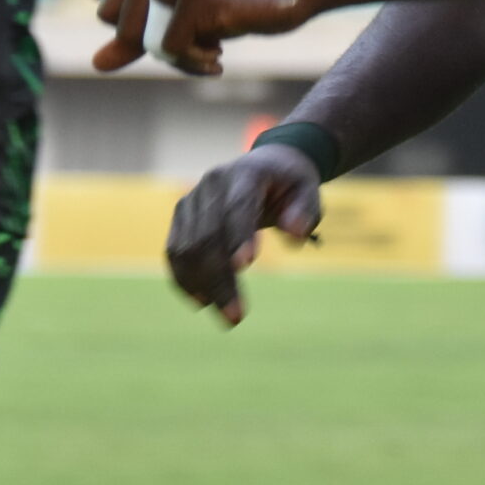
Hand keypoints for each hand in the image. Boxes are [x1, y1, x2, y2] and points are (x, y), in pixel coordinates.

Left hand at [93, 0, 314, 74]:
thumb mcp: (179, 15)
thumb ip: (137, 37)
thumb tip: (97, 64)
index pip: (110, 15)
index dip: (142, 35)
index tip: (180, 28)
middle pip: (125, 30)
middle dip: (161, 48)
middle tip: (199, 43)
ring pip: (148, 43)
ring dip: (181, 57)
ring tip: (212, 47)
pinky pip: (172, 50)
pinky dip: (196, 61)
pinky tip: (221, 52)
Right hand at [165, 144, 323, 324]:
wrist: (266, 166)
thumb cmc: (290, 185)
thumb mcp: (309, 191)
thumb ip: (304, 212)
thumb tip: (294, 234)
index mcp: (247, 172)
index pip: (238, 205)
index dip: (239, 235)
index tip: (245, 266)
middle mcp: (213, 183)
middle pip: (209, 234)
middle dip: (220, 279)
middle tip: (236, 318)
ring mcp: (192, 198)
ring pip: (187, 247)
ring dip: (202, 286)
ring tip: (226, 316)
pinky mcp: (181, 215)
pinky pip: (175, 251)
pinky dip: (185, 279)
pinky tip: (202, 301)